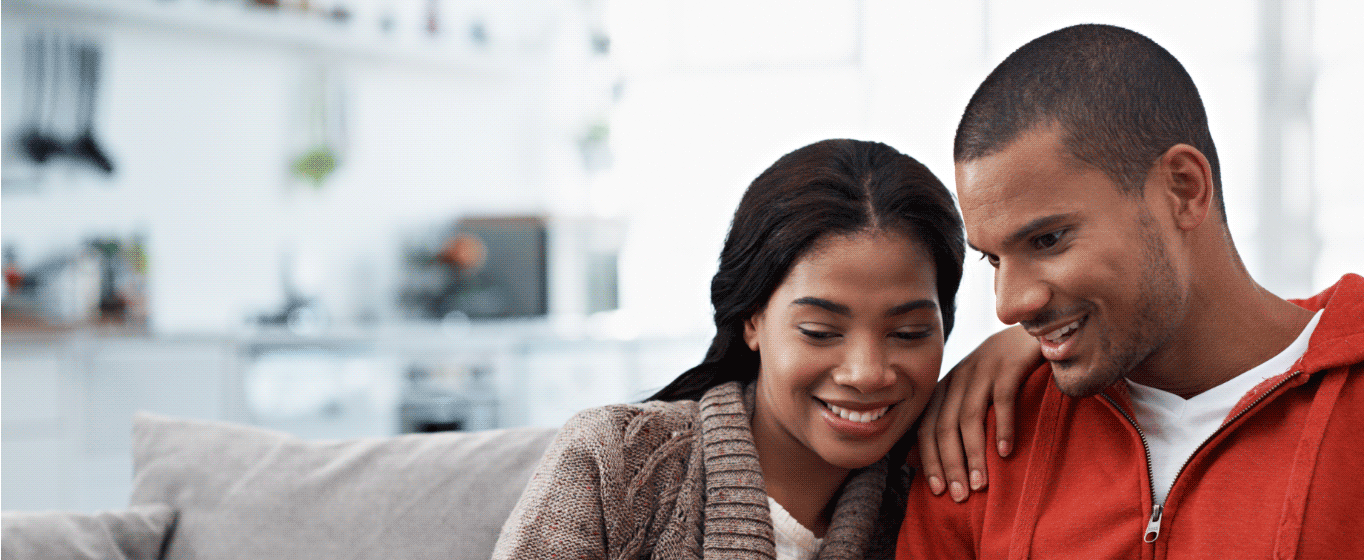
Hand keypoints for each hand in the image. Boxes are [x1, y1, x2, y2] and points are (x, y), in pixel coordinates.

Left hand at [916, 325, 1040, 501]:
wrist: (1032, 329)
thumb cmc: (1000, 371)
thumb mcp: (969, 392)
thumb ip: (947, 419)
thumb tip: (912, 457)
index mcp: (946, 388)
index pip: (928, 428)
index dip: (930, 460)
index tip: (937, 491)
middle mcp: (959, 378)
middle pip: (945, 426)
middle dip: (950, 464)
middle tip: (960, 496)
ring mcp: (983, 370)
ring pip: (970, 417)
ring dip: (973, 454)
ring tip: (980, 484)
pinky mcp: (1010, 364)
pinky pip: (1003, 398)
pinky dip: (1003, 426)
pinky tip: (1005, 452)